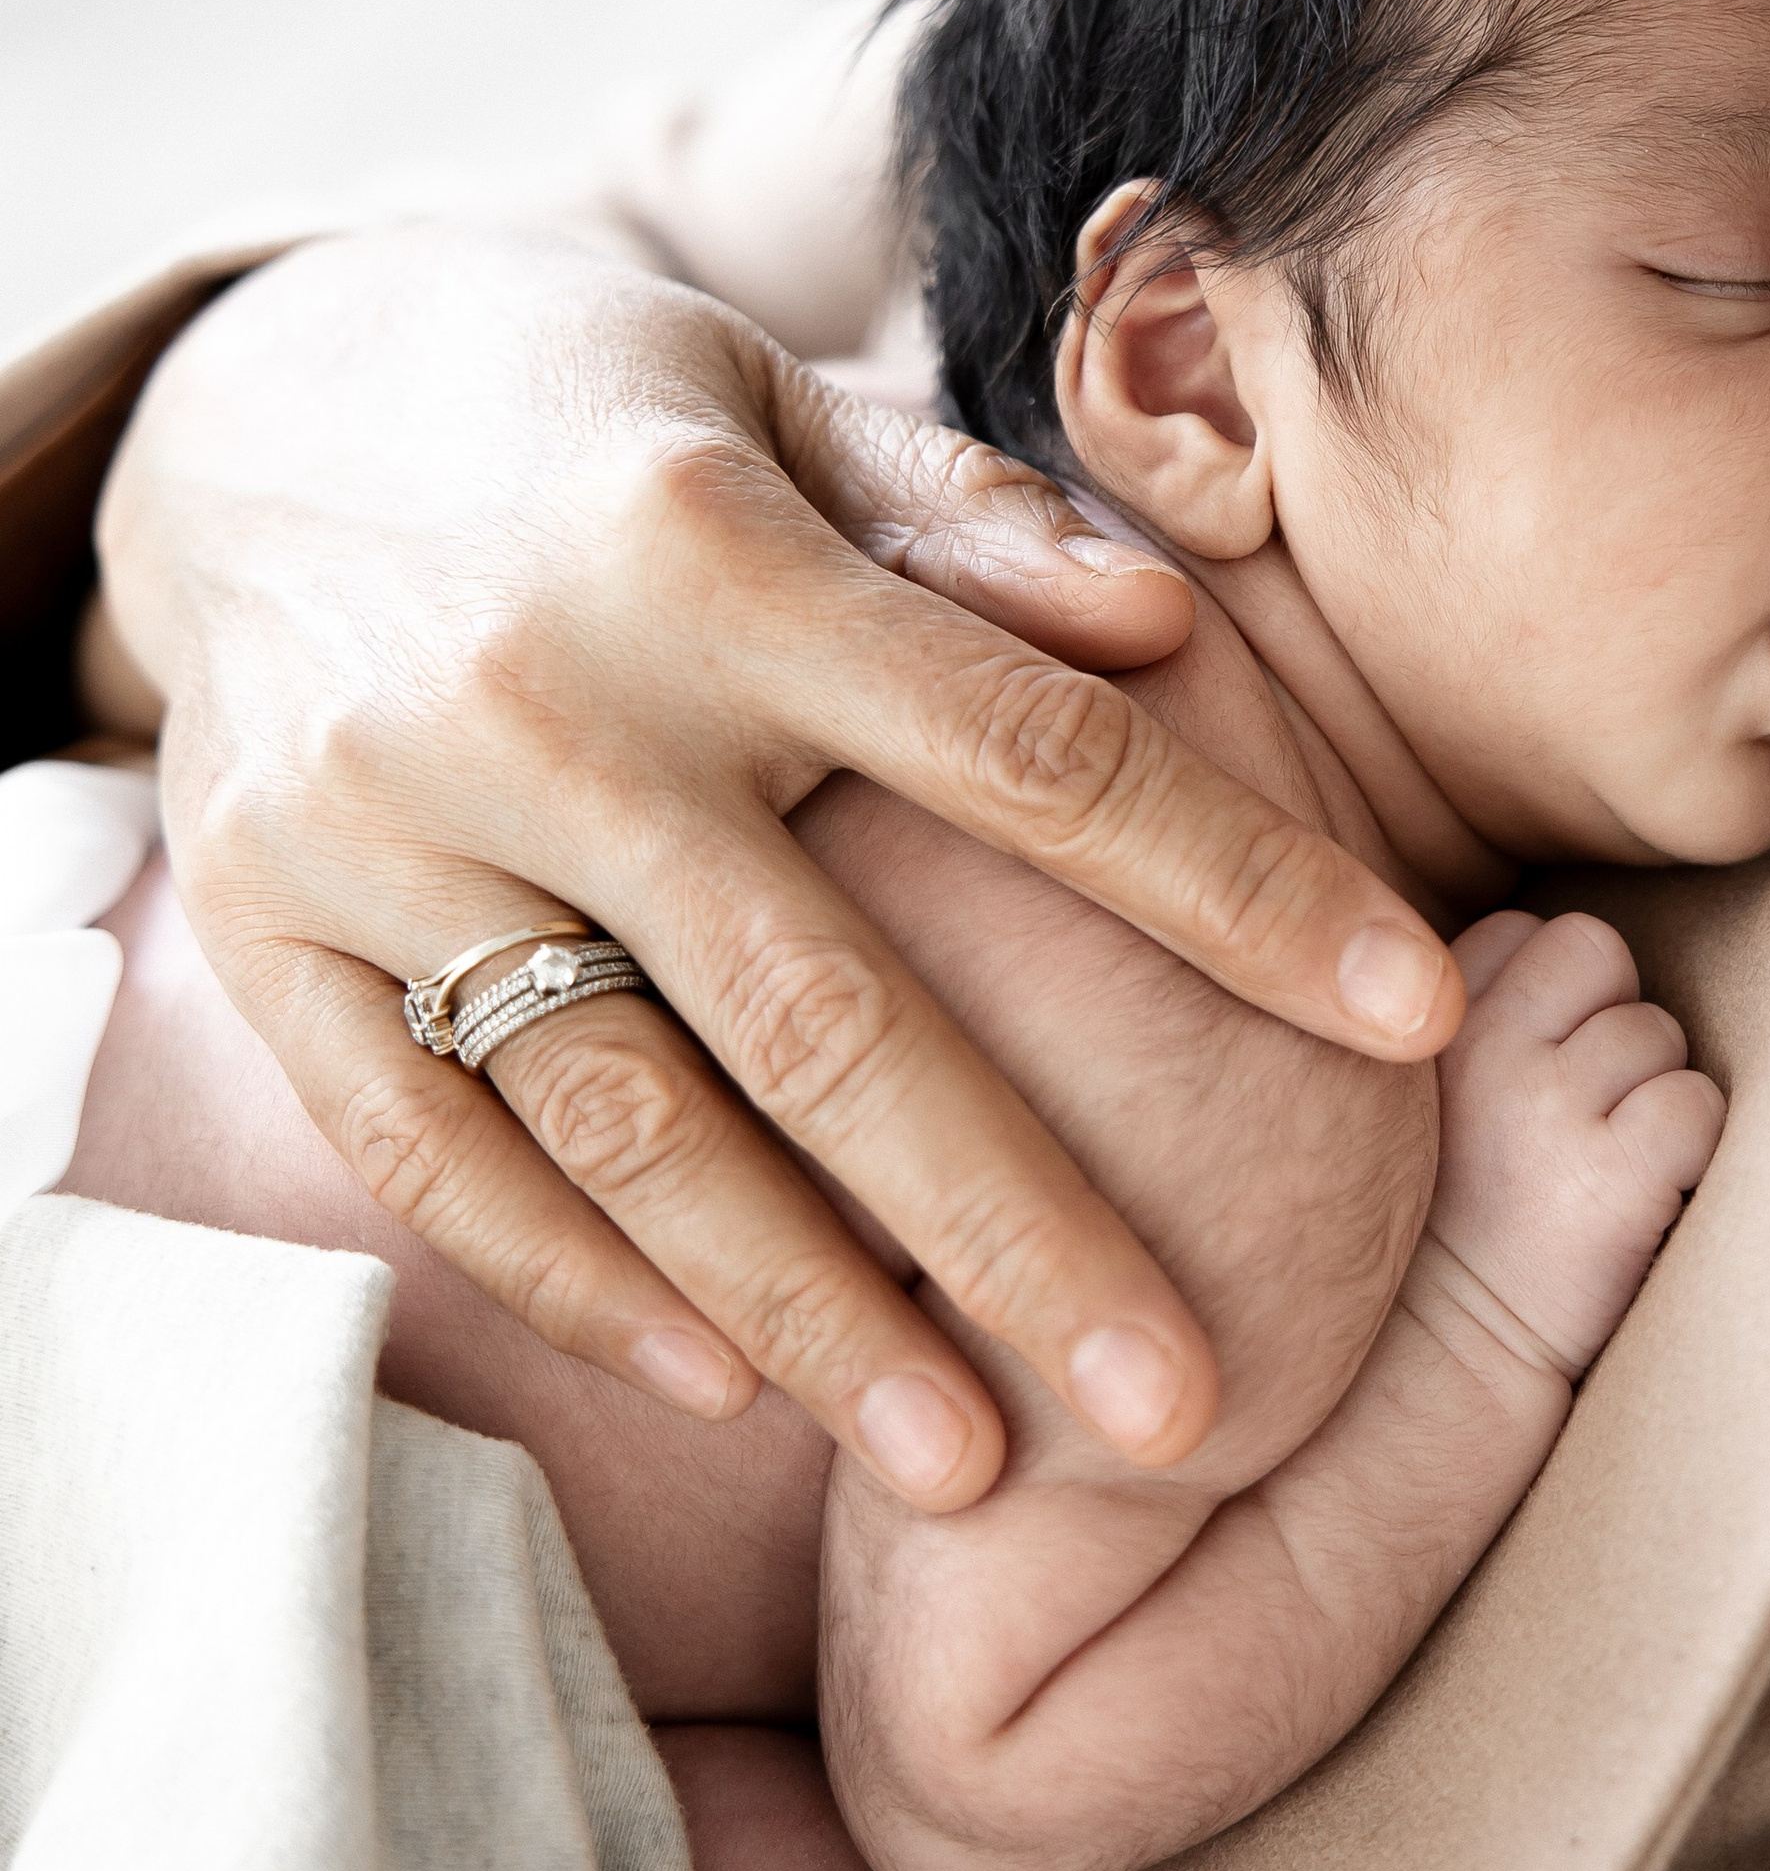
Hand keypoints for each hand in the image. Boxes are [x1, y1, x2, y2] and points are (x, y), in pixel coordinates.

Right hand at [95, 227, 1464, 1507]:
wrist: (248, 410)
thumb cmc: (595, 415)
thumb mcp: (775, 406)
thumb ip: (965, 526)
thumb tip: (1169, 630)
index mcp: (714, 554)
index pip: (1027, 750)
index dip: (1237, 886)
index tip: (1419, 1011)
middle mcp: (549, 702)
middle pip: (829, 1007)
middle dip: (1021, 1223)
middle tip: (1193, 1409)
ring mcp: (388, 830)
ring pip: (630, 1123)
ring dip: (808, 1313)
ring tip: (970, 1464)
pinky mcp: (269, 927)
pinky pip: (431, 1146)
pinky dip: (578, 1277)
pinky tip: (725, 1384)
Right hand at [1421, 910, 1723, 1377]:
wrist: (1427, 1379)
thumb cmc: (1430, 1238)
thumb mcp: (1404, 1107)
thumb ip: (1455, 1024)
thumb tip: (1564, 970)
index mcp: (1414, 1026)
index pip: (1521, 937)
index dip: (1545, 1000)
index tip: (1528, 1076)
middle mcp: (1475, 1050)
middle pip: (1597, 956)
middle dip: (1608, 1024)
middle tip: (1583, 1117)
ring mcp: (1545, 1109)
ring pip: (1659, 1035)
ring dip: (1652, 1097)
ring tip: (1601, 1172)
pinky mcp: (1611, 1180)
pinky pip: (1695, 1109)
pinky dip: (1690, 1154)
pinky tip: (1642, 1202)